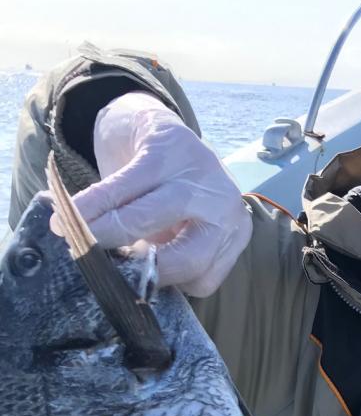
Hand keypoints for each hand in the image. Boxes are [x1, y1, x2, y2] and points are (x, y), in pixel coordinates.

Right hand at [69, 92, 251, 296]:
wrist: (156, 129)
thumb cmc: (164, 193)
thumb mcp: (172, 232)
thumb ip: (161, 257)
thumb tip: (123, 285)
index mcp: (232, 234)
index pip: (202, 280)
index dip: (162, 286)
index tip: (128, 286)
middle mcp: (226, 207)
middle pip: (186, 258)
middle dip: (138, 270)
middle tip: (100, 270)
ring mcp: (202, 176)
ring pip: (149, 219)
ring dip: (107, 233)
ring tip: (77, 239)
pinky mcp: (167, 148)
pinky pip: (123, 187)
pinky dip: (93, 203)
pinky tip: (73, 212)